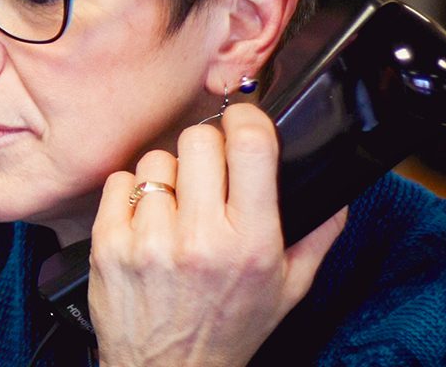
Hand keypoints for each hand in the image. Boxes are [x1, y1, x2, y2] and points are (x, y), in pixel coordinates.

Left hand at [86, 103, 346, 366]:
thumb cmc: (229, 327)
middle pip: (198, 139)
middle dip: (206, 147)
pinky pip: (119, 181)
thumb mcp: (289, 288)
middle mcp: (201, 238)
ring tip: (177, 208)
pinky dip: (131, 193)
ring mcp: (150, 240)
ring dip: (167, 176)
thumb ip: (317, 235)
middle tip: (209, 171)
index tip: (244, 119)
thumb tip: (337, 191)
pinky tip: (147, 221)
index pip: (251, 146)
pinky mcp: (109, 243)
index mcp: (253, 243)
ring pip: (156, 160)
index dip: (247, 119)